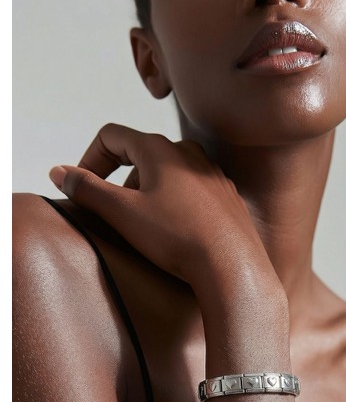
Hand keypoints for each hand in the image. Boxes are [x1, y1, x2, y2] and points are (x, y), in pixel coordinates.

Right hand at [49, 124, 269, 287]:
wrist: (230, 265)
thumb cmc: (177, 237)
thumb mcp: (123, 213)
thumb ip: (87, 189)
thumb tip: (59, 172)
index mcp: (160, 149)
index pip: (112, 135)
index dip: (89, 159)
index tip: (81, 187)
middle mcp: (189, 153)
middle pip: (141, 153)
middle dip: (120, 179)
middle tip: (115, 212)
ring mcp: (212, 174)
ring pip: (168, 173)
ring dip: (147, 191)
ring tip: (146, 225)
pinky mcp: (226, 196)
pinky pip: (192, 191)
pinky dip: (174, 203)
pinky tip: (176, 230)